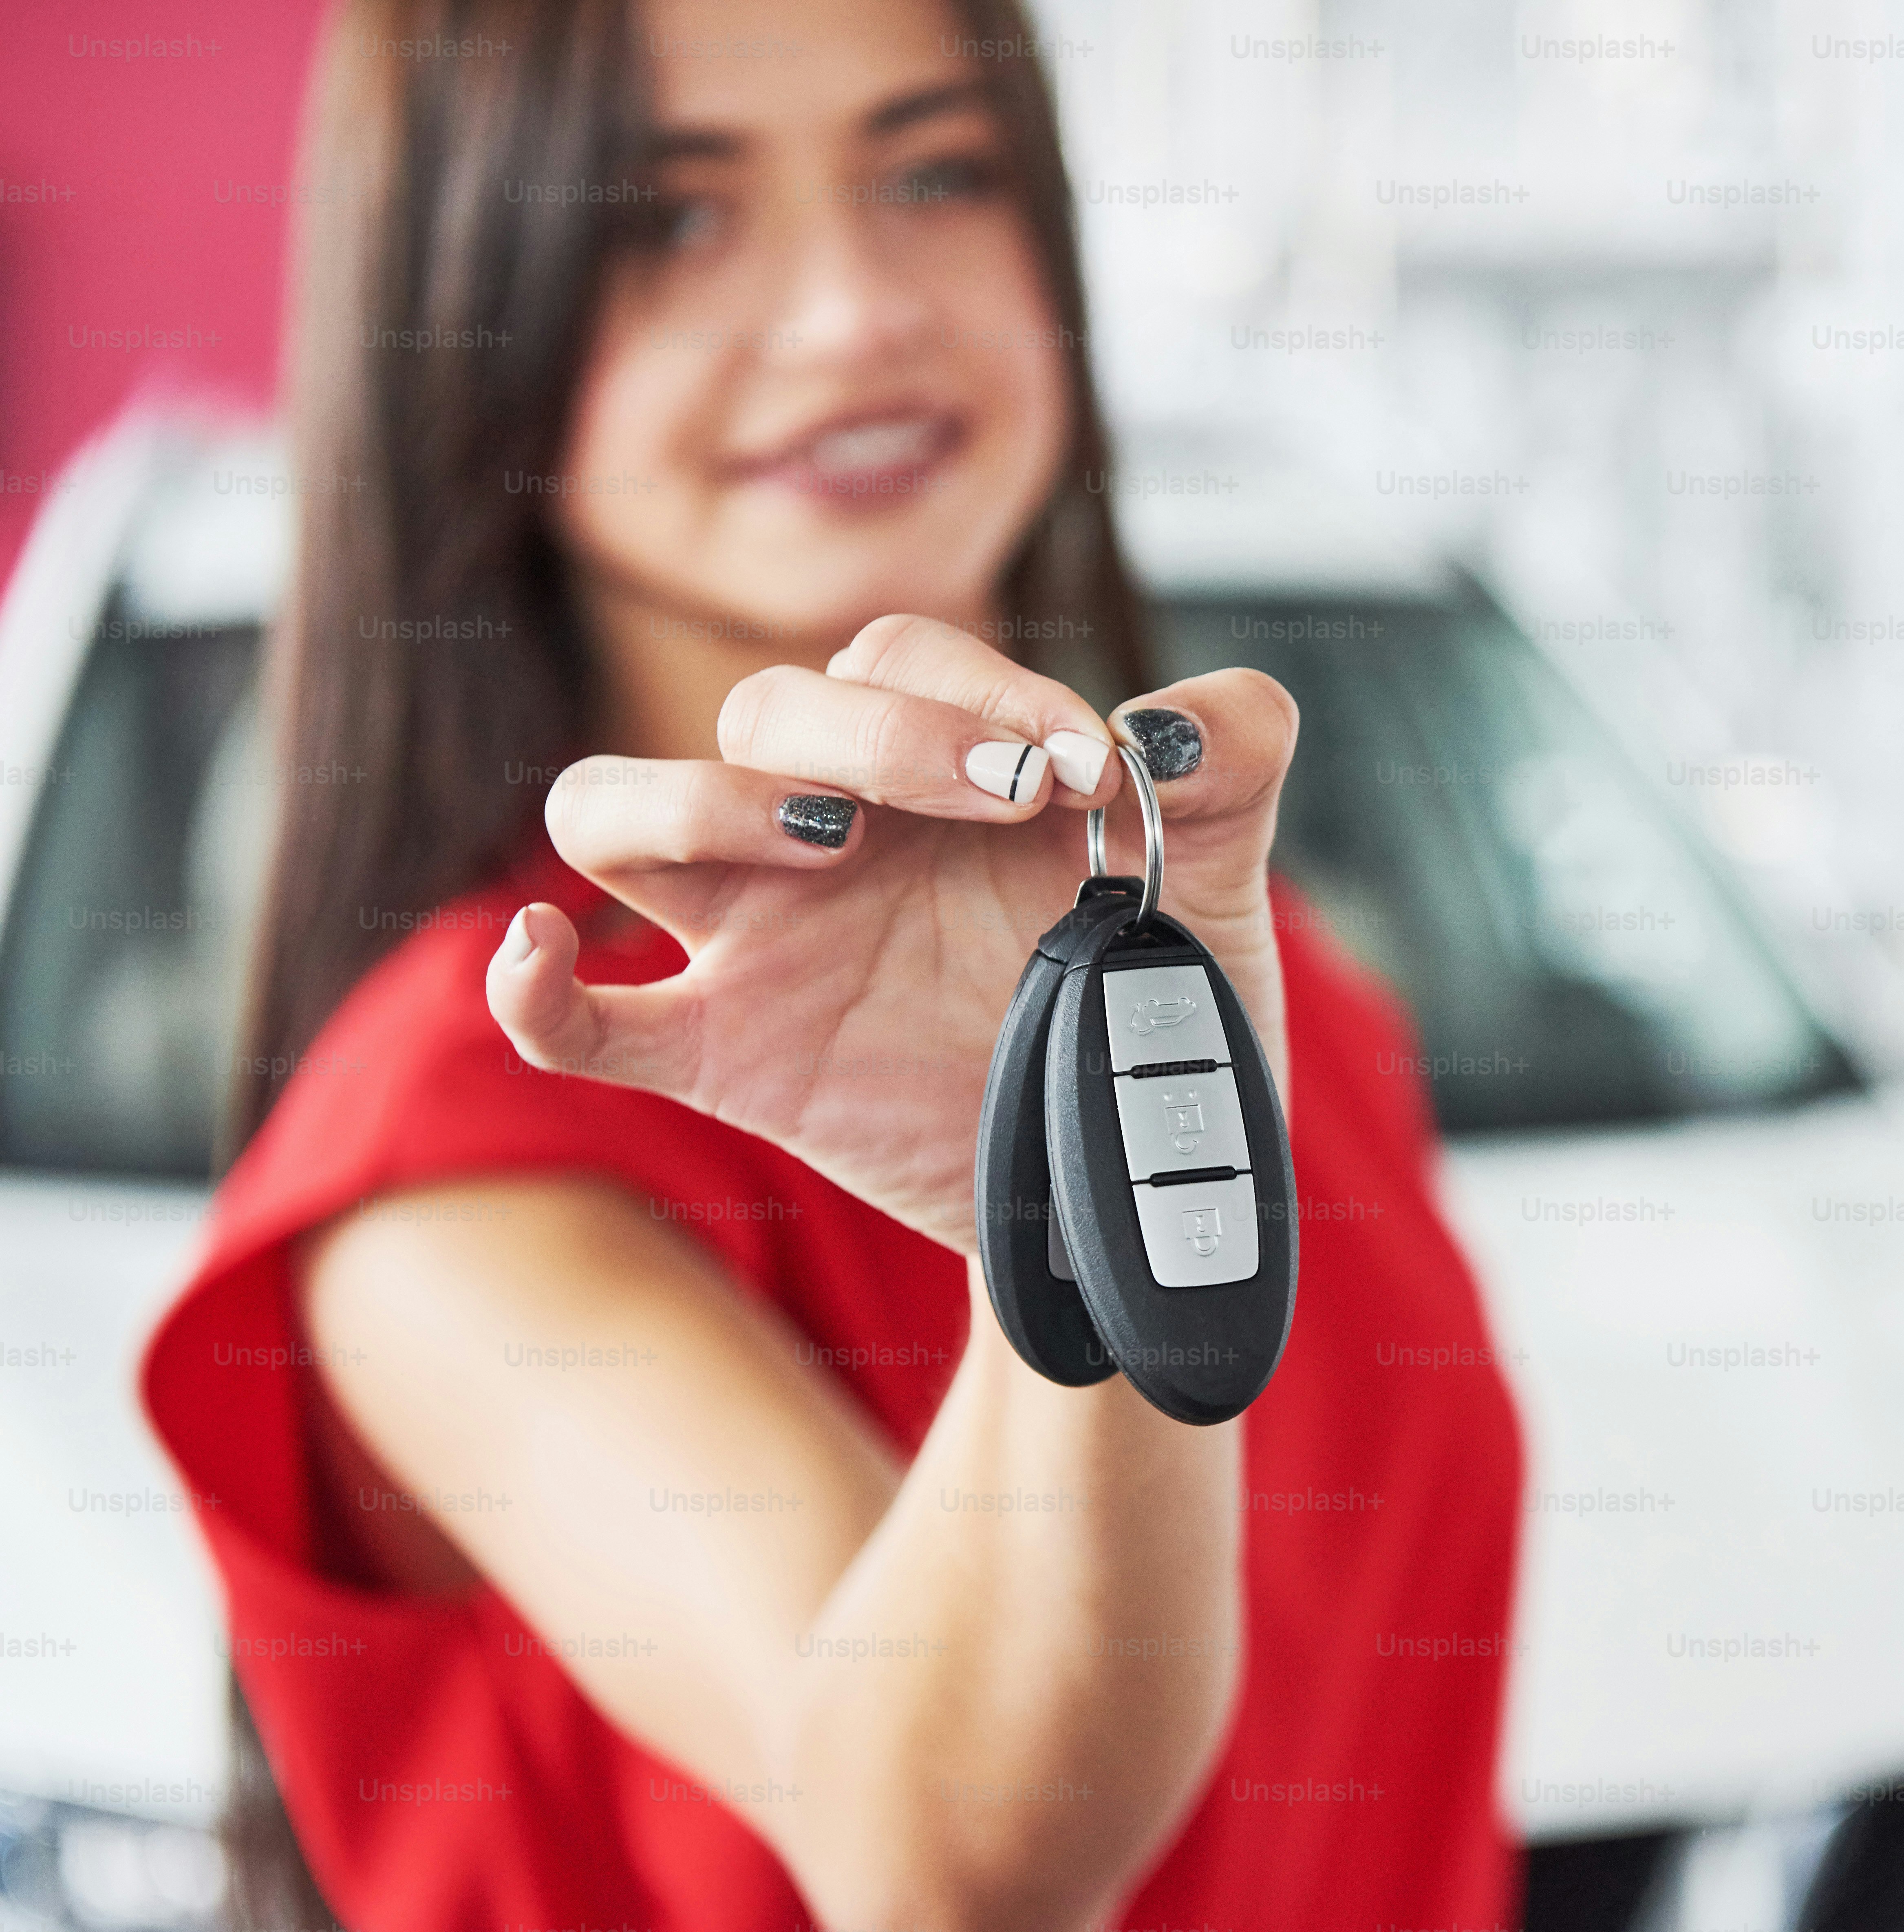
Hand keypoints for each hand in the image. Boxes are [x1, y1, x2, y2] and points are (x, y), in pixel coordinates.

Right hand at [485, 615, 1298, 1257]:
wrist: (1139, 1154)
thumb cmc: (1157, 993)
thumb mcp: (1223, 869)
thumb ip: (1232, 756)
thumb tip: (1172, 721)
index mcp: (930, 766)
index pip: (894, 660)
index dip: (979, 691)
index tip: (1085, 770)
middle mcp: (828, 829)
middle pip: (761, 713)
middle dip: (870, 735)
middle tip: (996, 798)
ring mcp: (756, 940)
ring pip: (616, 812)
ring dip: (698, 804)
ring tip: (824, 843)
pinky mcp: (724, 1055)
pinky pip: (578, 1020)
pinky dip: (526, 989)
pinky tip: (533, 957)